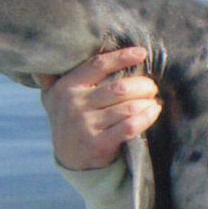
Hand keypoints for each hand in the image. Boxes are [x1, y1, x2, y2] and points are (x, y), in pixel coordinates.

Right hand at [39, 46, 160, 170]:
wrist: (68, 158)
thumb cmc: (69, 119)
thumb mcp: (53, 96)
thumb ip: (54, 76)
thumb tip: (56, 50)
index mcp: (67, 86)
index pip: (98, 65)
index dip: (121, 57)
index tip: (141, 53)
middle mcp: (75, 104)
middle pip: (119, 88)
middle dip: (142, 85)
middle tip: (152, 86)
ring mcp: (87, 125)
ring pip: (127, 108)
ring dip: (147, 103)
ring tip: (154, 100)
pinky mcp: (99, 143)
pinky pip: (130, 127)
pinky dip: (146, 118)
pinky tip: (153, 112)